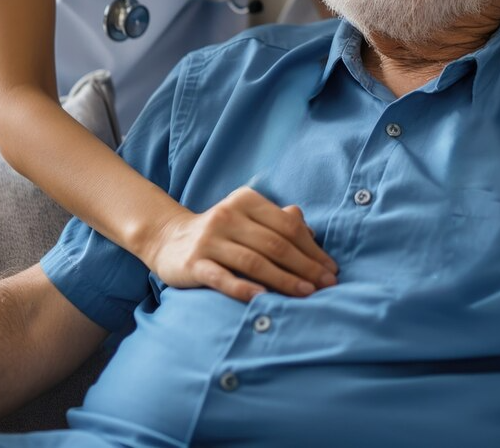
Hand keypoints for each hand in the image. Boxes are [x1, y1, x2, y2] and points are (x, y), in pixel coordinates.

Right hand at [146, 187, 338, 300]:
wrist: (169, 240)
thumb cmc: (222, 233)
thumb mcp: (249, 219)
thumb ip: (279, 222)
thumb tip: (313, 233)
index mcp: (246, 201)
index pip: (287, 226)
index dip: (313, 249)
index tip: (331, 270)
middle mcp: (227, 216)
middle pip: (275, 244)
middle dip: (305, 266)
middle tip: (326, 286)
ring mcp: (209, 240)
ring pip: (253, 261)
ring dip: (284, 279)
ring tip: (306, 294)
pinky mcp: (193, 263)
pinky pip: (222, 277)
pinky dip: (243, 288)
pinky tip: (263, 298)